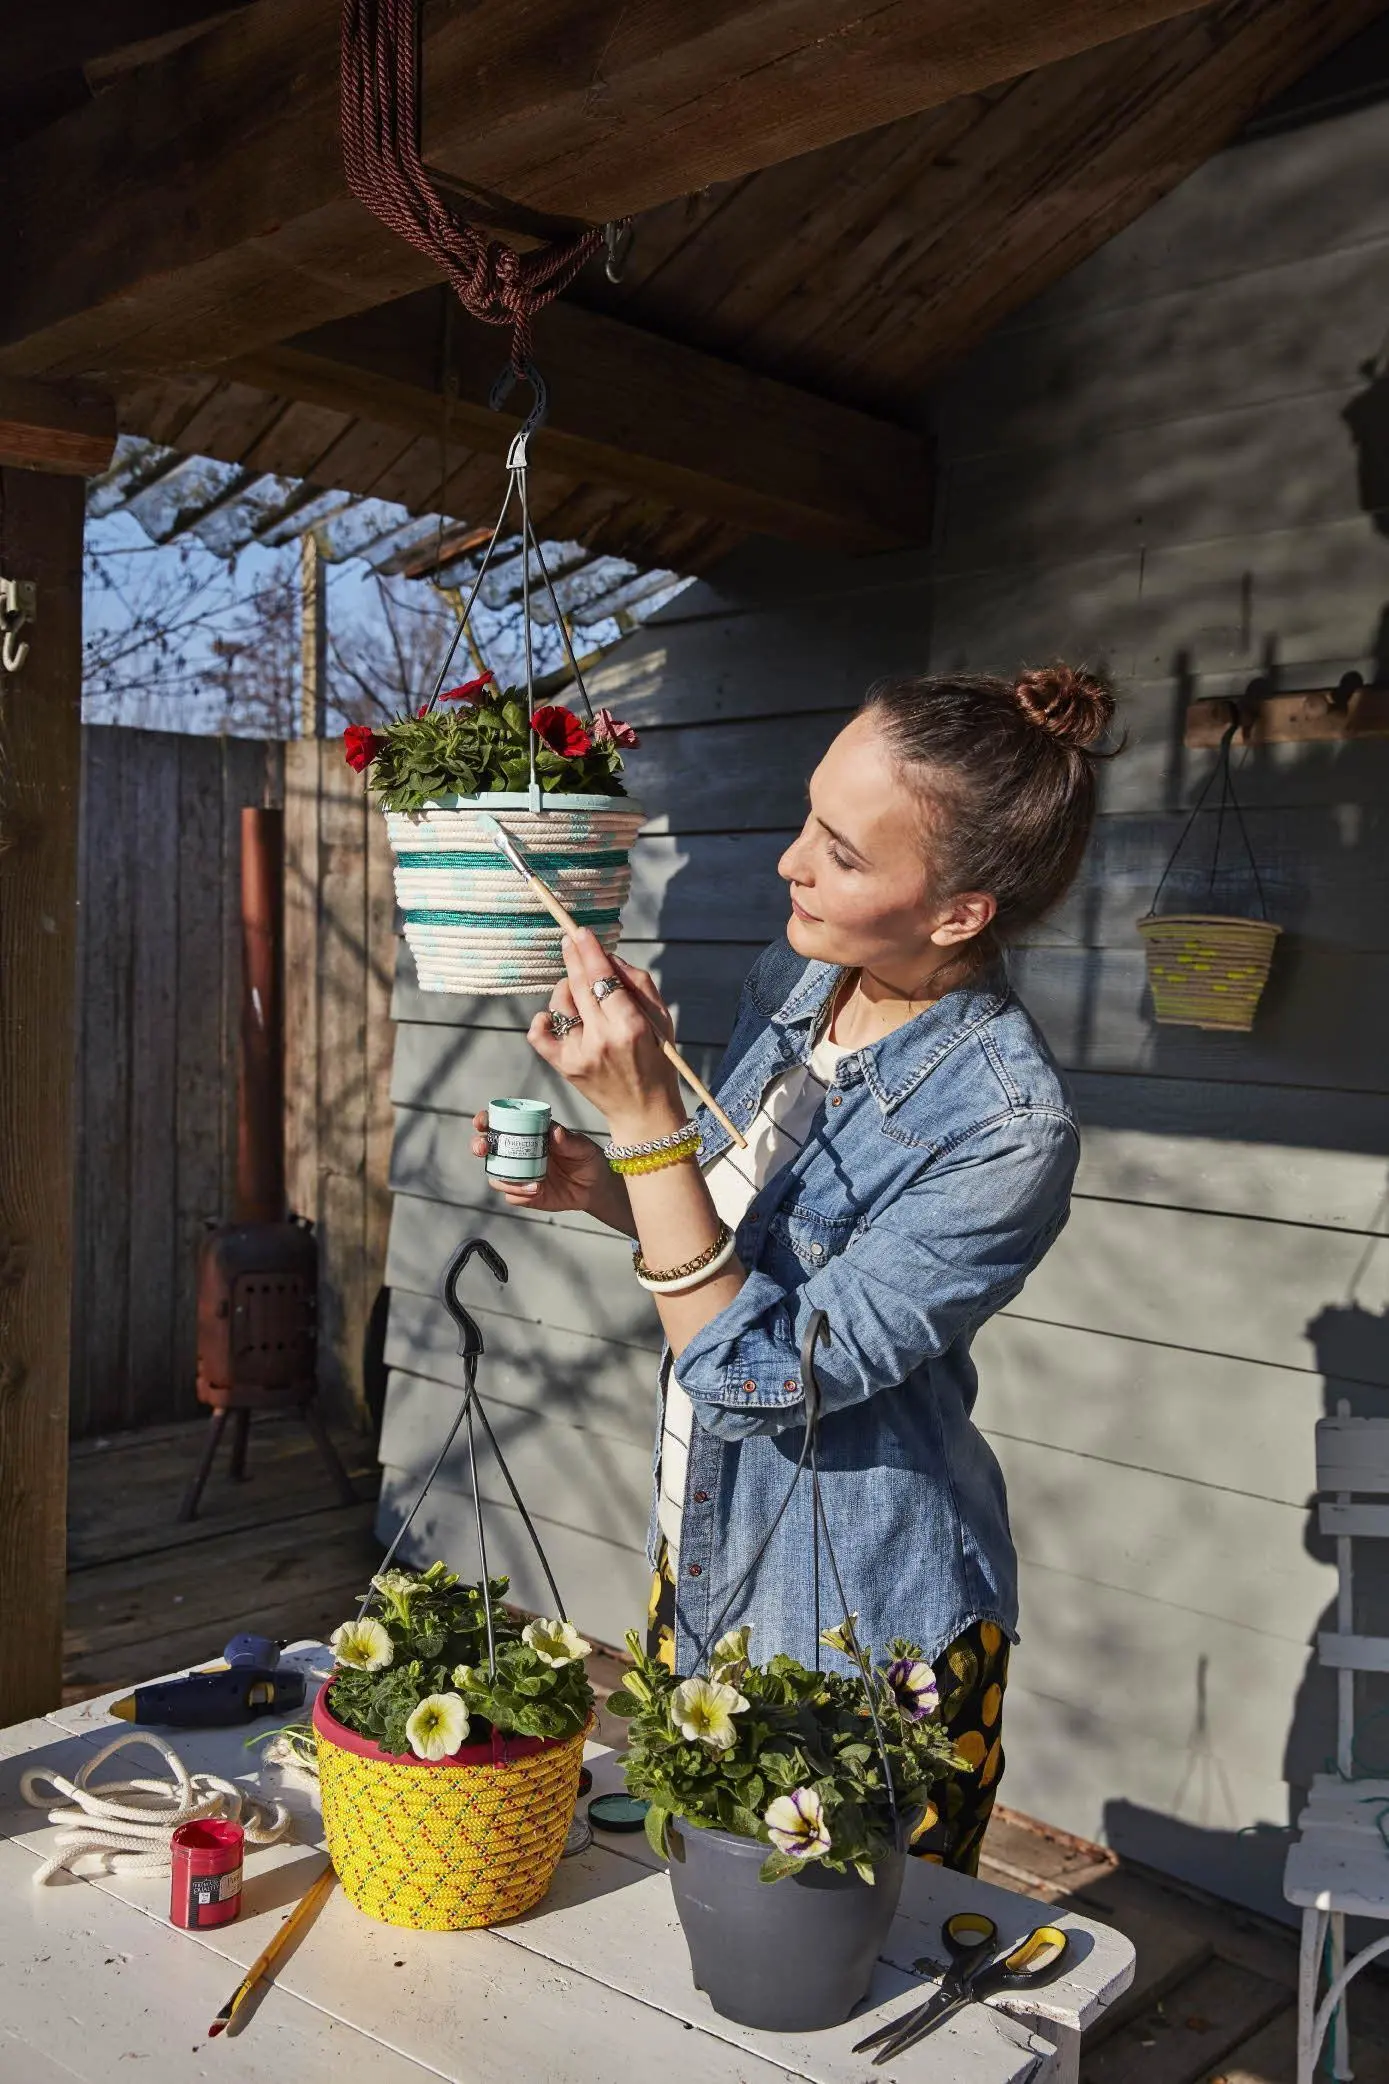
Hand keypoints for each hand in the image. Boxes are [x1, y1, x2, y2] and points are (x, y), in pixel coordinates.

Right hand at [470, 1110, 634, 1233]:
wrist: (596, 1188)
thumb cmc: (588, 1159)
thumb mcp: (583, 1147)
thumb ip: (569, 1141)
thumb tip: (555, 1132)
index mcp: (530, 1134)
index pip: (502, 1123)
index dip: (486, 1120)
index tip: (482, 1122)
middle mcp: (520, 1153)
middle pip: (488, 1148)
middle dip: (479, 1145)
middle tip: (482, 1149)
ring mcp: (520, 1174)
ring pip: (496, 1175)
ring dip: (505, 1178)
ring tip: (531, 1182)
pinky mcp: (525, 1195)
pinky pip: (511, 1196)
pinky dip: (519, 1194)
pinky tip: (536, 1191)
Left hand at [526, 931, 684, 1140]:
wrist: (643, 1110)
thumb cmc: (658, 1060)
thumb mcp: (662, 1019)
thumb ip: (638, 984)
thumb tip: (608, 957)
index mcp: (630, 1026)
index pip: (602, 978)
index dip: (589, 952)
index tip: (581, 932)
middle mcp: (602, 1039)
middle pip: (578, 985)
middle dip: (572, 957)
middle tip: (570, 940)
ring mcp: (579, 1054)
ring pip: (559, 1004)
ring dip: (566, 989)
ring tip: (580, 994)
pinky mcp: (563, 1067)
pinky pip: (539, 1035)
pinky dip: (542, 1020)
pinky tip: (553, 1016)